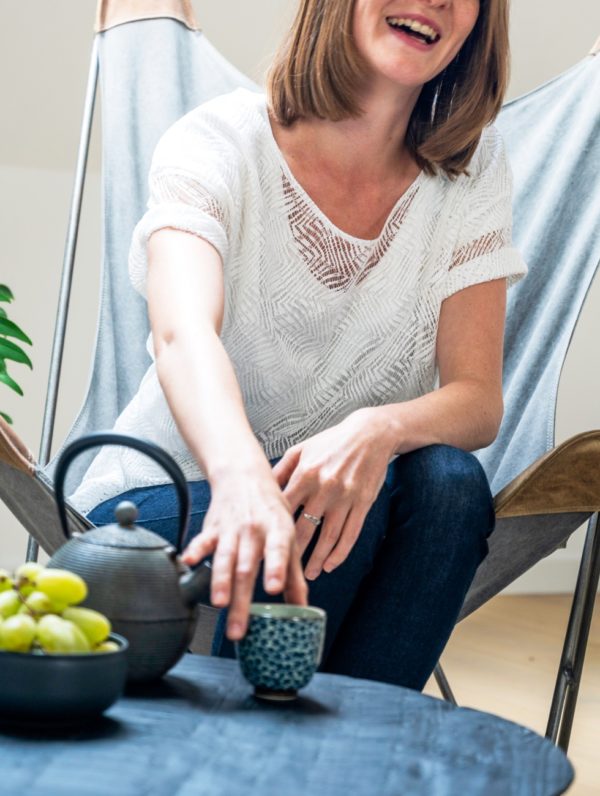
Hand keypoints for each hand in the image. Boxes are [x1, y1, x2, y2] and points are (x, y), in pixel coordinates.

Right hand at [181, 467, 307, 640]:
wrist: (244, 476)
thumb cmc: (271, 508)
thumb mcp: (289, 536)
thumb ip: (293, 574)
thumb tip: (302, 609)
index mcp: (278, 530)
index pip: (278, 550)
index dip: (276, 568)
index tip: (274, 588)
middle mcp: (254, 530)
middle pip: (246, 567)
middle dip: (241, 599)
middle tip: (238, 628)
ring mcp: (231, 530)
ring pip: (225, 558)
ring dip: (220, 581)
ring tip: (218, 604)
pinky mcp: (212, 528)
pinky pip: (203, 541)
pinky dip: (195, 551)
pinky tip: (188, 563)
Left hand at [272, 408, 395, 580]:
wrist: (370, 434)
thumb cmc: (332, 441)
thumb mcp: (301, 449)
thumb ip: (281, 470)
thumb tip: (262, 489)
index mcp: (305, 474)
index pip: (284, 510)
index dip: (273, 530)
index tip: (264, 548)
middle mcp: (324, 488)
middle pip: (304, 529)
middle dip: (293, 553)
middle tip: (284, 570)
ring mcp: (345, 498)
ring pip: (328, 537)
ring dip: (317, 559)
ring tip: (308, 574)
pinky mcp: (362, 503)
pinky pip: (350, 534)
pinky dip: (340, 553)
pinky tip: (331, 564)